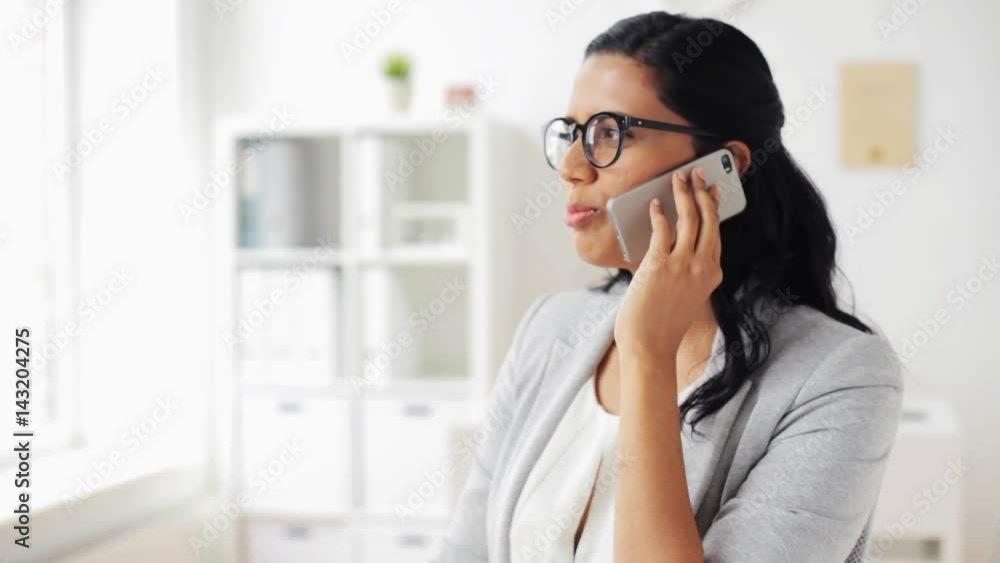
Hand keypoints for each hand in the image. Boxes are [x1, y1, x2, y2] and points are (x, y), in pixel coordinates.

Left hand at [613, 166, 722, 364]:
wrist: (650, 347)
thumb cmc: (661, 326)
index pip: (717, 234)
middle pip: (709, 220)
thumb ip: (684, 274)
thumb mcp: (684, 296)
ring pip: (691, 219)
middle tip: (698, 173)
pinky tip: (656, 204)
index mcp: (712, 274)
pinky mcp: (660, 266)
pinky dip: (660, 213)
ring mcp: (683, 266)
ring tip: (679, 178)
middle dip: (704, 192)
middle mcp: (703, 267)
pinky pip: (663, 230)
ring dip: (685, 194)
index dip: (715, 209)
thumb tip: (670, 248)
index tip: (713, 192)